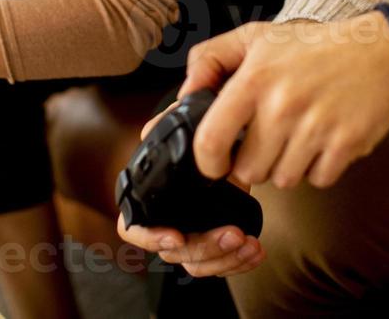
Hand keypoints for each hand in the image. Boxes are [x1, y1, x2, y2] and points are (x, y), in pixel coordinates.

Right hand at [115, 91, 265, 278]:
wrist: (230, 152)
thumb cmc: (203, 141)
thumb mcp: (188, 126)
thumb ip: (168, 122)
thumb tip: (150, 130)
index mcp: (148, 199)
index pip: (133, 228)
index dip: (150, 237)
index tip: (176, 236)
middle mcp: (164, 225)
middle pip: (174, 252)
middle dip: (205, 247)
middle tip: (234, 234)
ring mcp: (188, 240)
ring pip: (197, 264)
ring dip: (226, 259)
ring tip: (251, 244)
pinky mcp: (213, 249)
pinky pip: (219, 266)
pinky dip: (239, 262)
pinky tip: (255, 251)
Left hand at [190, 14, 388, 190]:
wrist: (380, 50)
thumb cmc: (314, 46)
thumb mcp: (256, 37)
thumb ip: (211, 59)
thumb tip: (185, 94)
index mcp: (255, 79)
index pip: (210, 140)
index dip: (208, 162)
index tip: (216, 162)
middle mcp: (283, 105)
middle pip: (249, 171)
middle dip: (256, 160)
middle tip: (272, 137)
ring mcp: (316, 127)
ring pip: (283, 180)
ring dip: (289, 164)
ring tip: (300, 133)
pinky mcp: (346, 144)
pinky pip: (318, 180)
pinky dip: (319, 167)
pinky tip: (324, 139)